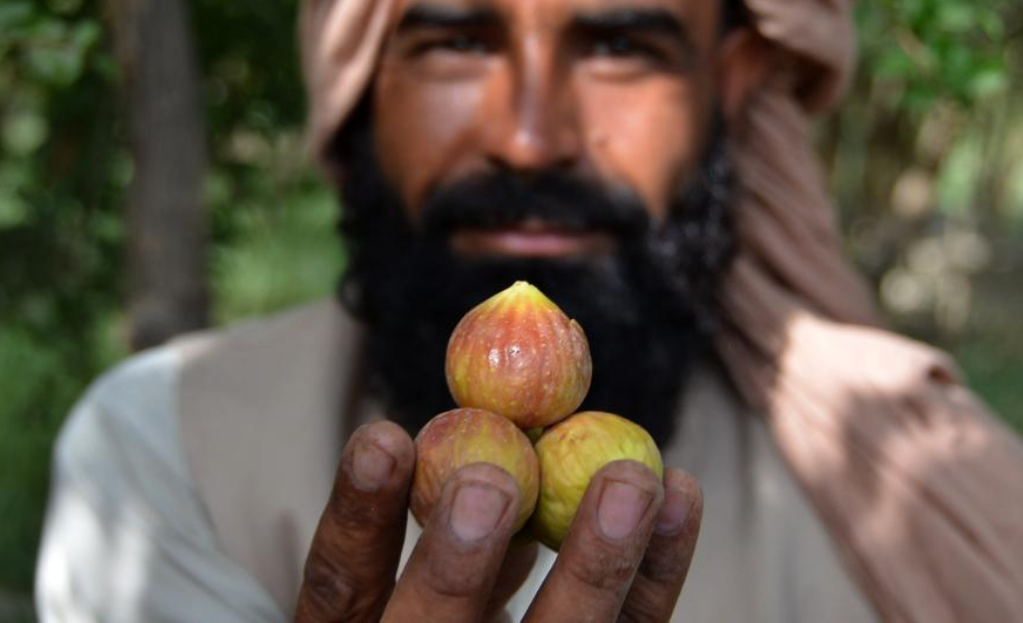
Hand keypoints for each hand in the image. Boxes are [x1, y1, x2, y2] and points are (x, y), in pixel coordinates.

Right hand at [294, 420, 702, 622]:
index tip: (385, 436)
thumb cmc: (444, 607)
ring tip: (629, 481)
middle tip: (491, 483)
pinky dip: (657, 569)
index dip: (360, 515)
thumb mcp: (409, 574)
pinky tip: (678, 494)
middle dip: (461, 563)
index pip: (343, 582)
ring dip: (596, 563)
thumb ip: (436, 508)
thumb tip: (490, 419)